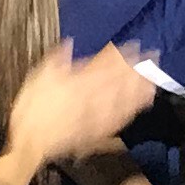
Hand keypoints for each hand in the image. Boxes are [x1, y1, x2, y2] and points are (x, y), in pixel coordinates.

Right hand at [7, 42, 157, 168]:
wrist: (31, 142)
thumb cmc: (31, 109)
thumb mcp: (38, 77)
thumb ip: (57, 59)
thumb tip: (70, 43)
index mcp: (79, 81)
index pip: (105, 64)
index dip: (122, 54)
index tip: (136, 45)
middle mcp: (93, 97)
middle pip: (121, 81)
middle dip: (138, 68)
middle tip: (153, 58)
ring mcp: (98, 116)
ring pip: (124, 100)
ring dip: (140, 88)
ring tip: (153, 79)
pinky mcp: (98, 132)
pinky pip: (119, 120)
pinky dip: (132, 110)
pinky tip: (140, 106)